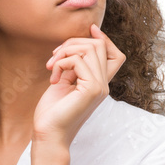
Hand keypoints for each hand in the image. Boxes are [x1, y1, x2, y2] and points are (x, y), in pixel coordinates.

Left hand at [33, 23, 125, 148]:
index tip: (90, 30)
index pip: (116, 55)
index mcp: (98, 84)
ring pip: (91, 48)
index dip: (104, 39)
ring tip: (51, 67)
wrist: (48, 135)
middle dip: (73, 43)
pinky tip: (53, 79)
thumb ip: (72, 66)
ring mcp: (100, 87)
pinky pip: (78, 60)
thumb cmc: (51, 113)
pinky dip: (61, 63)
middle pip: (99, 45)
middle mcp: (103, 85)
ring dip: (65, 51)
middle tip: (53, 58)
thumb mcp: (63, 83)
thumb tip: (75, 45)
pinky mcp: (92, 89)